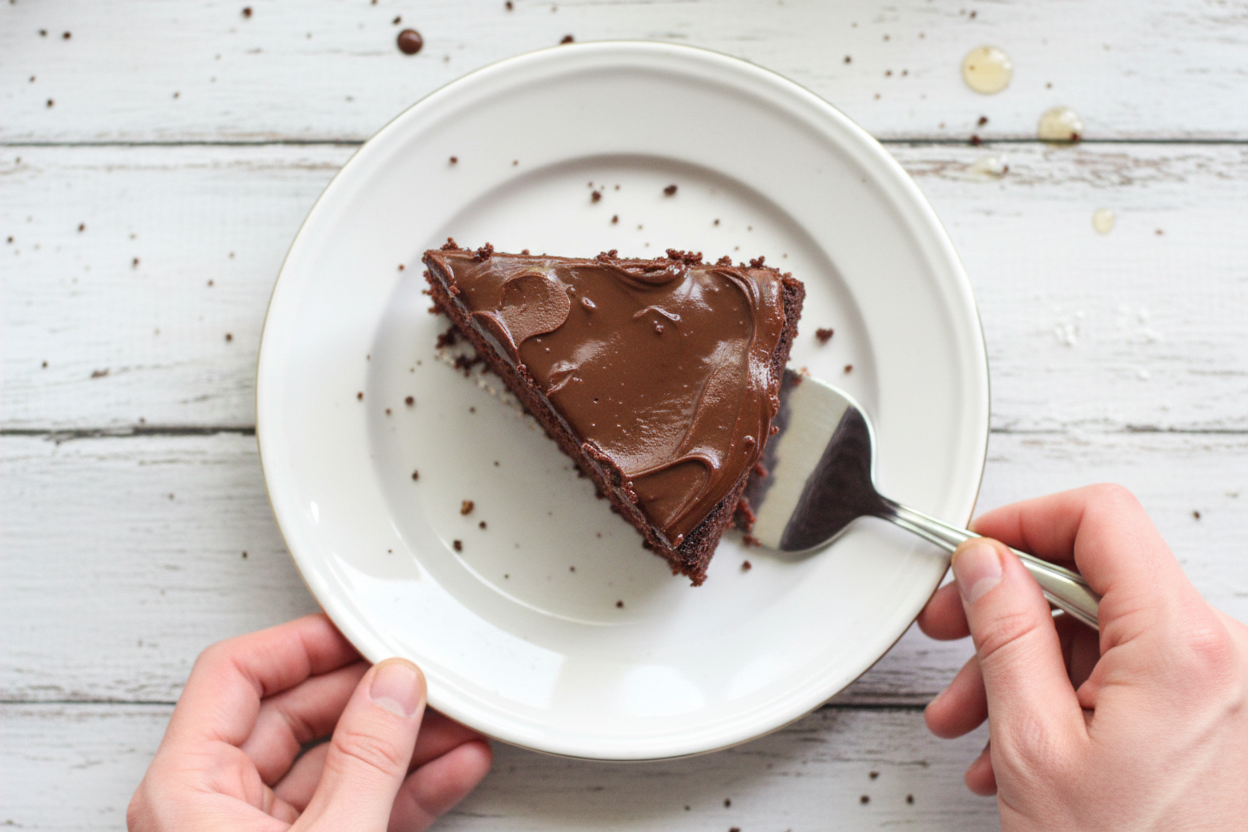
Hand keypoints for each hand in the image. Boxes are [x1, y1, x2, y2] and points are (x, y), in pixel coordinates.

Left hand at [128, 615, 491, 830]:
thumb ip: (367, 760)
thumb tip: (396, 687)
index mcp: (185, 792)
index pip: (235, 675)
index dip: (302, 641)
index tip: (362, 628)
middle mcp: (210, 811)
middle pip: (294, 714)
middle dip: (371, 696)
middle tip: (424, 676)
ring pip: (333, 764)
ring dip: (402, 743)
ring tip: (458, 720)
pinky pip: (353, 808)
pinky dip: (404, 790)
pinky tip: (453, 767)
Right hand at [919, 485, 1247, 829]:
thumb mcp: (1034, 743)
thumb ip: (1006, 633)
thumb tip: (987, 562)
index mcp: (1182, 645)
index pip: (1101, 518)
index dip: (1024, 521)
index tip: (973, 551)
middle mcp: (1217, 655)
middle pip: (1094, 577)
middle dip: (1006, 606)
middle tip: (945, 630)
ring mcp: (1216, 689)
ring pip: (1100, 634)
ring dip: (1021, 665)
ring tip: (966, 720)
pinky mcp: (1207, 720)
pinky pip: (1125, 677)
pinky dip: (1060, 696)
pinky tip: (1009, 746)